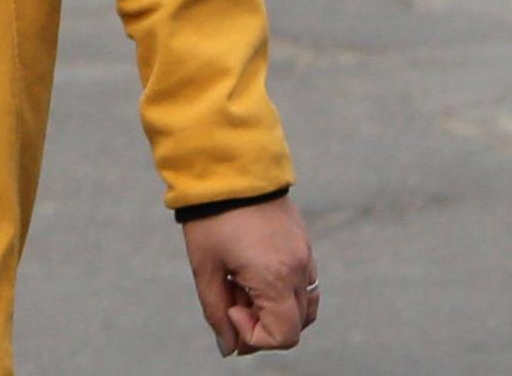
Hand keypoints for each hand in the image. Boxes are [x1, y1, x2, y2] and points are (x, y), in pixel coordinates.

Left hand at [183, 196, 318, 354]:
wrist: (229, 164)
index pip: (284, 335)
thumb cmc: (212, 217)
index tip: (230, 306)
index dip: (255, 336)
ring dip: (277, 309)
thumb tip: (229, 348)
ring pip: (305, 305)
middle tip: (232, 297)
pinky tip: (253, 270)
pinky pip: (305, 281)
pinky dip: (284, 290)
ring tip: (243, 285)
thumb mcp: (205, 269)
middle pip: (296, 324)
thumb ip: (217, 313)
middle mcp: (298, 267)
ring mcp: (305, 253)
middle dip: (263, 323)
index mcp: (275, 276)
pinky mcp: (304, 240)